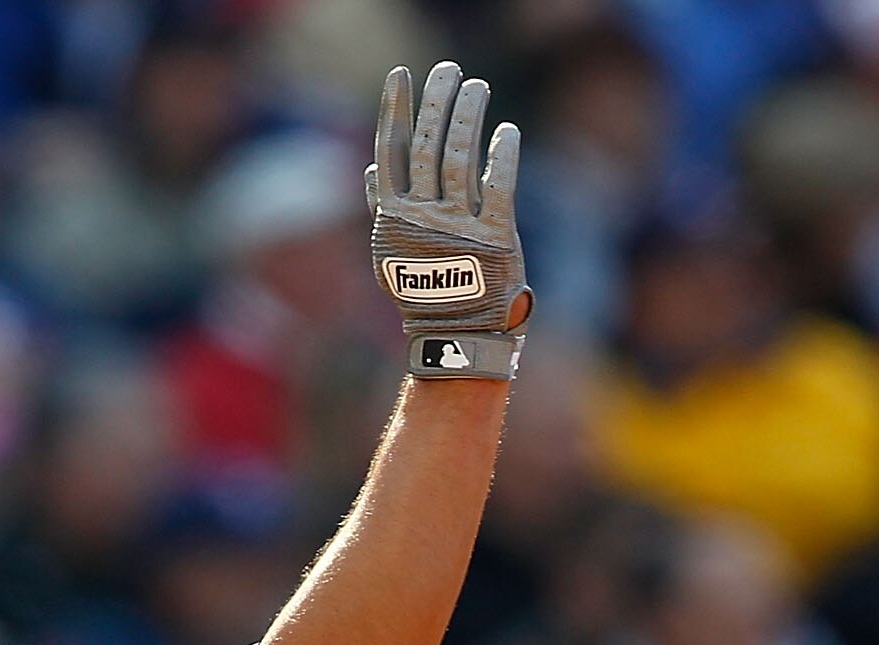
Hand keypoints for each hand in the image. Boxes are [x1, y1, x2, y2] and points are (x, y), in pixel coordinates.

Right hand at [366, 60, 529, 378]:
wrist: (459, 341)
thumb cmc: (427, 294)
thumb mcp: (394, 254)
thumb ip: (383, 209)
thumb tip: (372, 169)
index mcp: (395, 217)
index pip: (392, 150)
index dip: (396, 109)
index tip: (402, 75)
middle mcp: (422, 217)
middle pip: (426, 145)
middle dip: (436, 102)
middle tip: (448, 70)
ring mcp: (458, 228)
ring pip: (459, 157)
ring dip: (468, 116)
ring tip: (476, 87)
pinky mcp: (495, 239)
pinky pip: (499, 186)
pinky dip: (501, 155)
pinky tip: (506, 130)